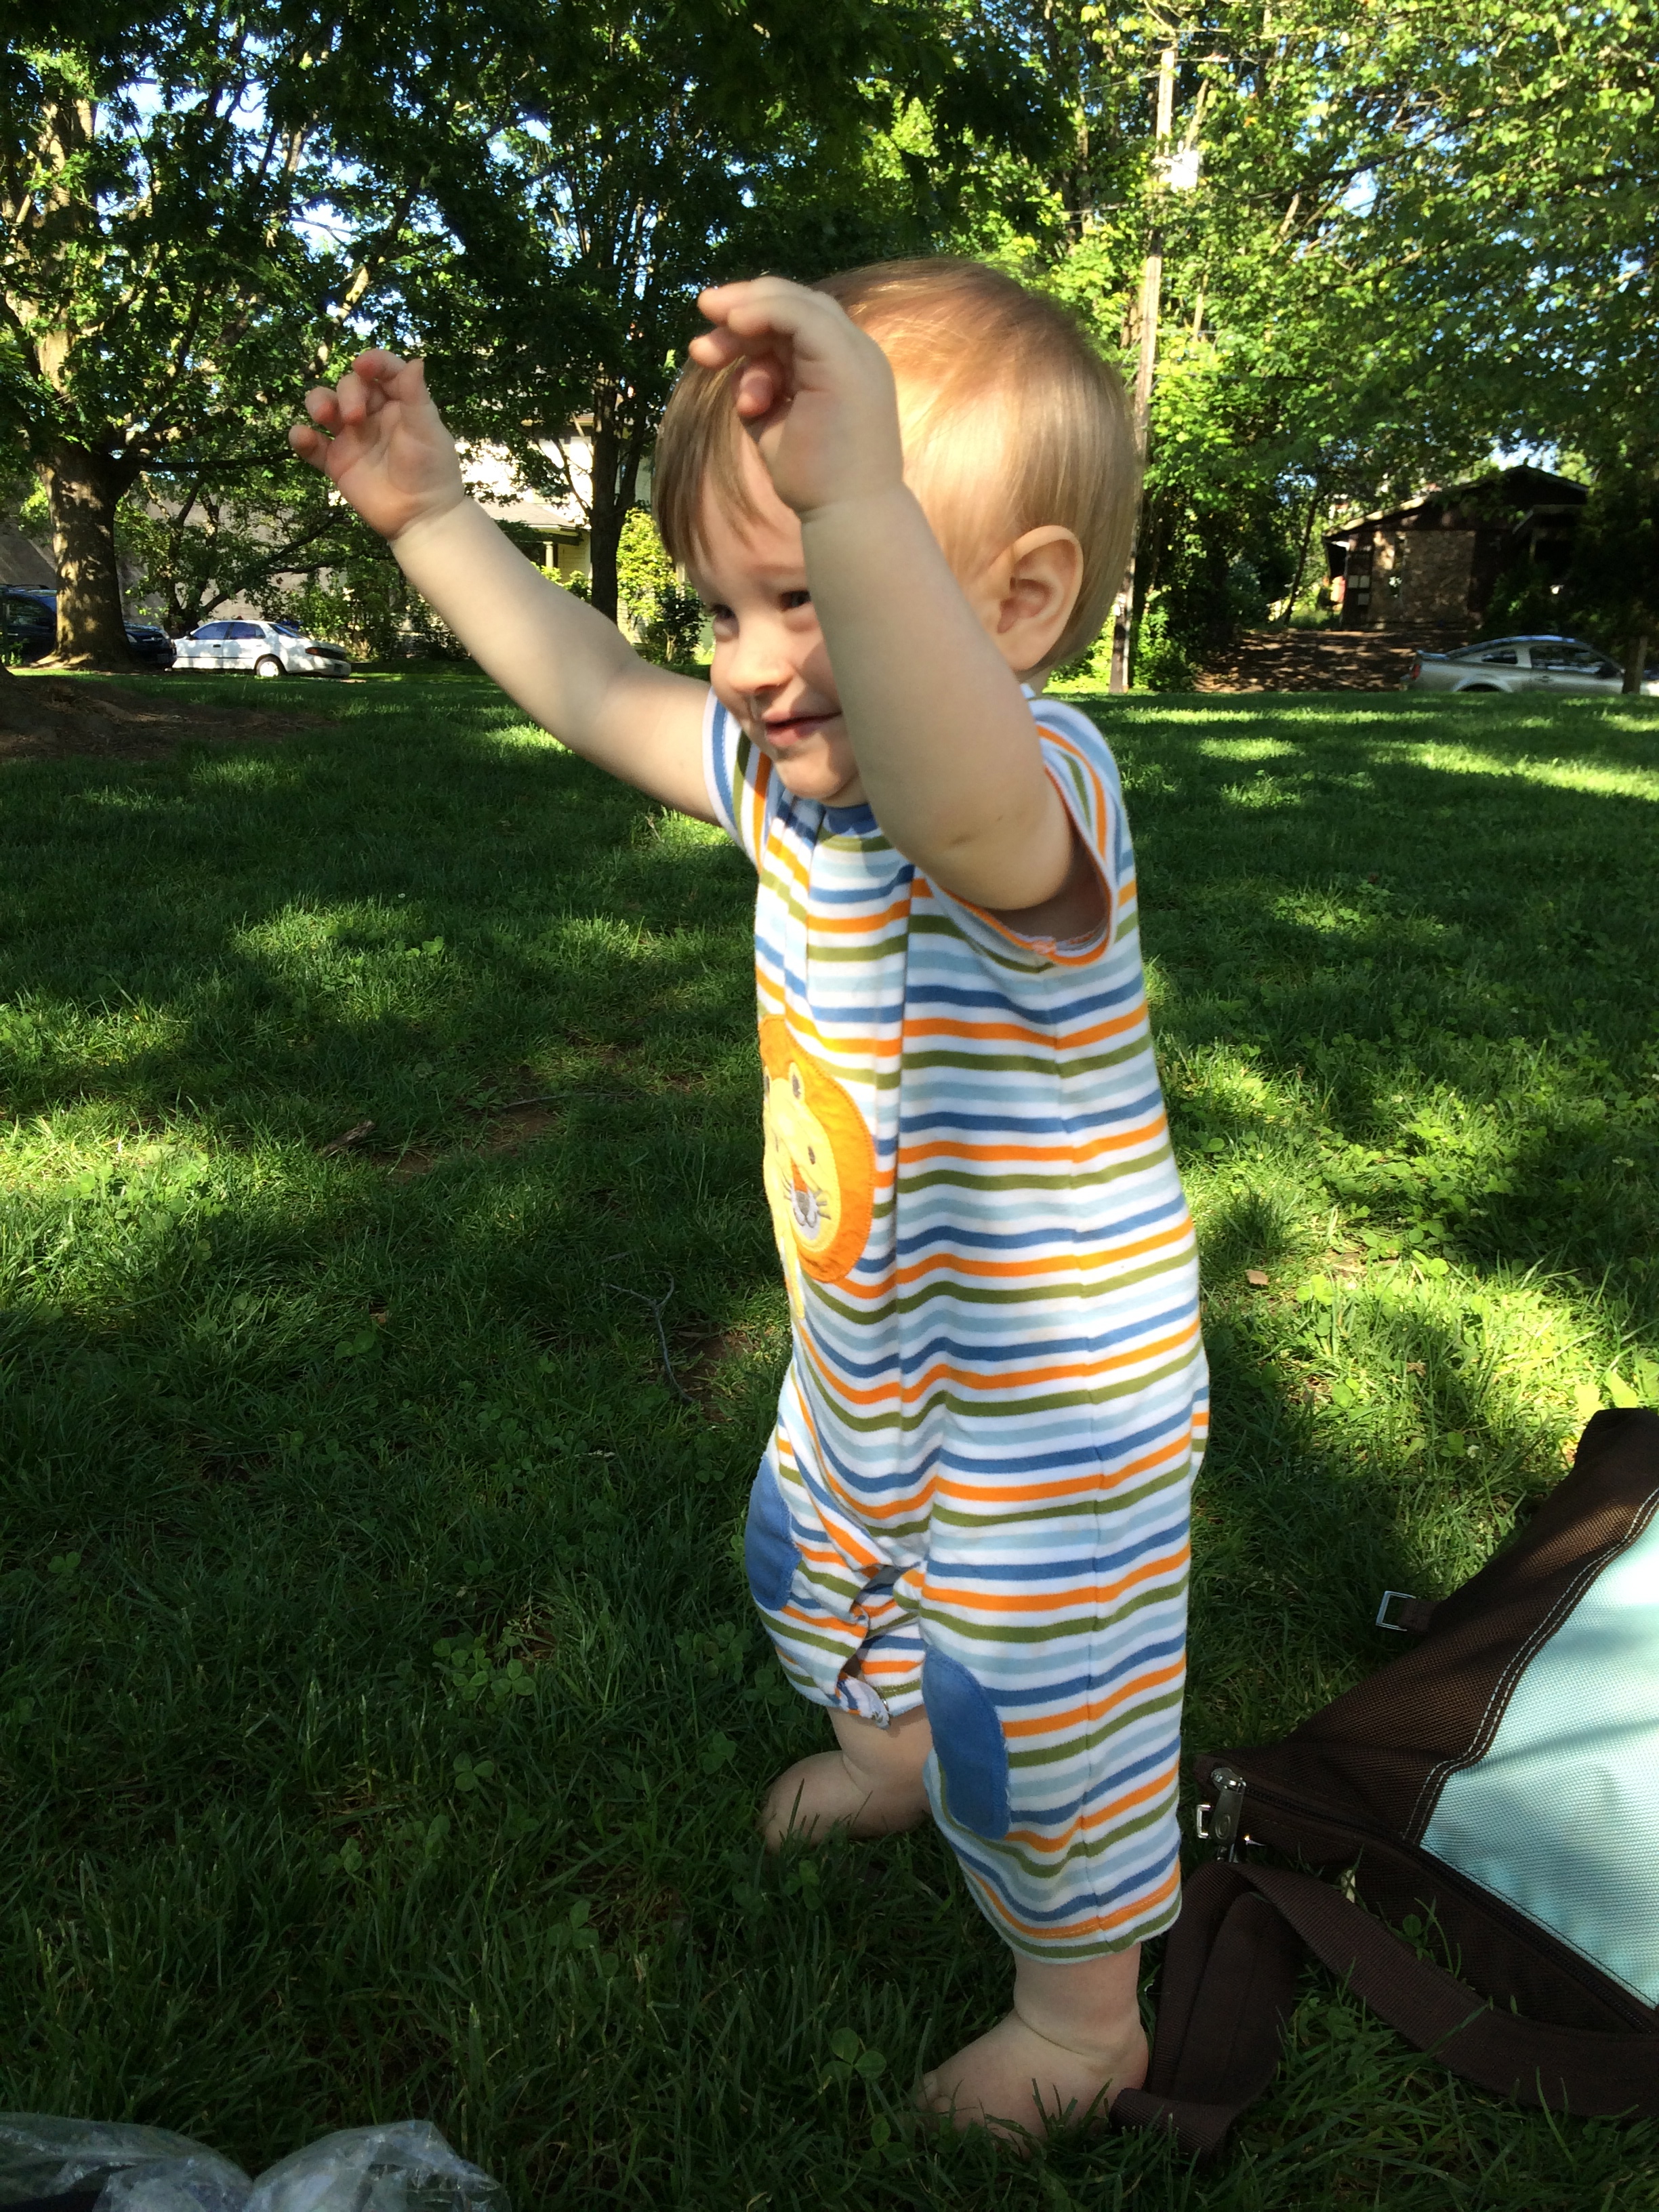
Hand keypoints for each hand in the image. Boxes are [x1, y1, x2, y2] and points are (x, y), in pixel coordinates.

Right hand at [288, 351, 465, 542]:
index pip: (382, 371)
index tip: (362, 366)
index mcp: (398, 403)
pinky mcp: (336, 462)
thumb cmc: (432, 471)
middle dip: (347, 394)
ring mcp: (351, 438)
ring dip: (318, 404)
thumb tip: (416, 360)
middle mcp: (372, 415)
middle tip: (355, 417)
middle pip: (348, 386)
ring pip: (324, 407)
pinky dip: (301, 438)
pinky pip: (311, 445)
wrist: (422, 518)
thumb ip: (416, 396)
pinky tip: (302, 436)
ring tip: (324, 417)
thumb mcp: (427, 430)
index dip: (372, 362)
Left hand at [689, 278, 904, 519]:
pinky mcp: (845, 361)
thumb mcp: (775, 423)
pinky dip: (763, 312)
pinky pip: (799, 316)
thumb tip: (740, 373)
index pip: (797, 321)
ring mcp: (854, 354)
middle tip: (700, 335)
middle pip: (795, 304)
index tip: (708, 347)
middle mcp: (854, 353)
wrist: (846, 515)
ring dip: (744, 316)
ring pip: (796, 304)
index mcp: (840, 366)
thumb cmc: (813, 480)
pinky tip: (732, 325)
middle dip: (741, 309)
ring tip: (705, 353)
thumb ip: (759, 389)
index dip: (751, 320)